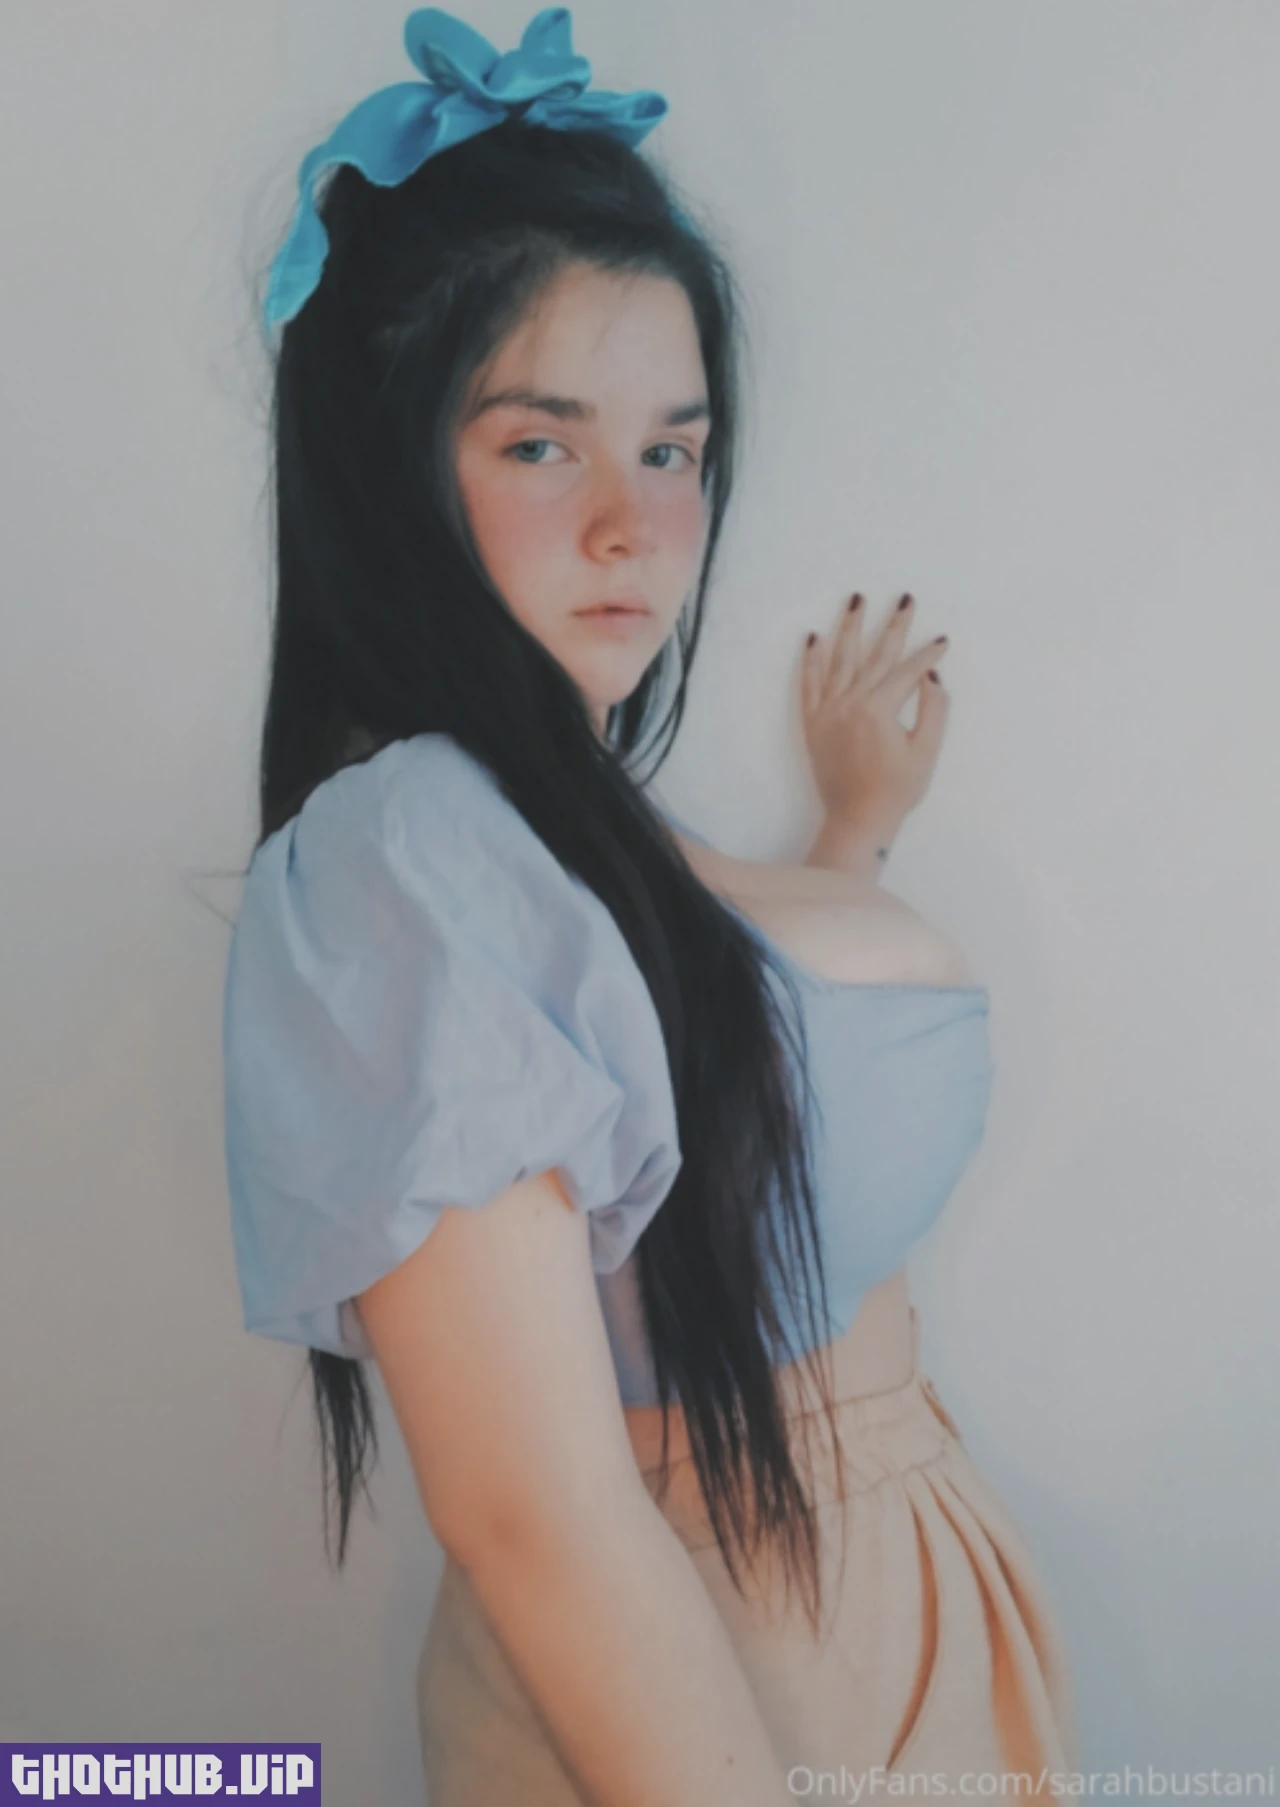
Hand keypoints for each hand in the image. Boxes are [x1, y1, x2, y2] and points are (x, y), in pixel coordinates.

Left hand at [800, 591, 950, 851]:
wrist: (856, 819)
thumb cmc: (896, 791)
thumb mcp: (926, 753)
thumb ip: (934, 710)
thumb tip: (931, 675)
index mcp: (880, 710)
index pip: (908, 671)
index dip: (928, 655)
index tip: (942, 641)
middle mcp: (850, 703)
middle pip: (875, 656)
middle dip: (893, 625)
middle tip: (904, 598)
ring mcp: (828, 711)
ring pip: (839, 661)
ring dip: (849, 628)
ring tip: (856, 600)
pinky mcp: (812, 723)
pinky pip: (809, 684)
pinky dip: (811, 661)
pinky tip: (814, 638)